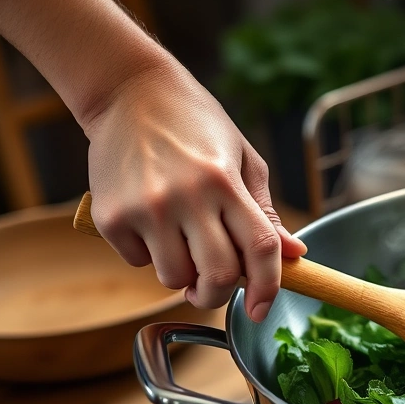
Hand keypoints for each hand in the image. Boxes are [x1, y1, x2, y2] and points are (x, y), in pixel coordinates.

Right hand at [83, 65, 306, 321]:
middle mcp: (187, 197)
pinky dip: (147, 255)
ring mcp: (146, 208)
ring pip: (174, 278)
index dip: (267, 287)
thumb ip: (265, 212)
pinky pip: (137, 262)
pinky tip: (149, 221)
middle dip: (219, 295)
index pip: (260, 248)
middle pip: (217, 276)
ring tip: (181, 243)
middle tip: (214, 288)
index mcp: (226, 183)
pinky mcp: (110, 216)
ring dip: (183, 275)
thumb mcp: (243, 160)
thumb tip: (294, 255)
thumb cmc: (197, 126)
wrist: (129, 94)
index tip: (261, 309)